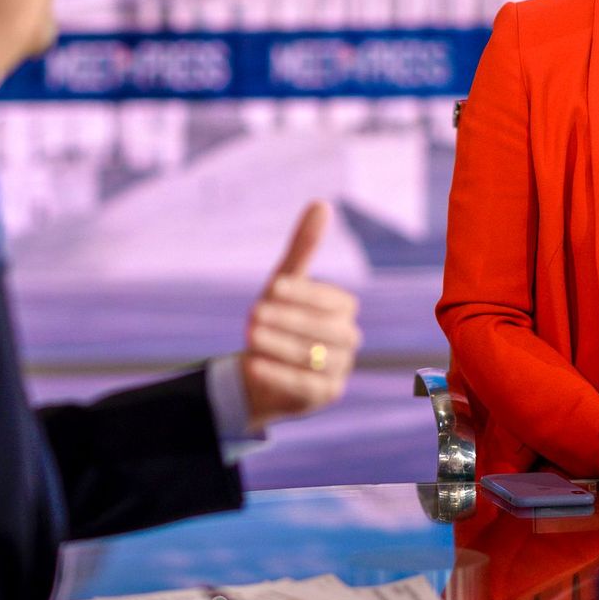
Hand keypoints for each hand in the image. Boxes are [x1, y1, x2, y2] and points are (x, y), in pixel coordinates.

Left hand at [241, 201, 360, 431]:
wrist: (261, 373)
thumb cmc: (277, 319)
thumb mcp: (285, 284)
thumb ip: (304, 248)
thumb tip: (322, 203)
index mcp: (344, 311)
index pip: (332, 301)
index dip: (304, 294)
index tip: (273, 286)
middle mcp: (349, 341)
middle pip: (327, 331)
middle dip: (289, 321)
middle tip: (253, 313)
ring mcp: (340, 371)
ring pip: (316, 360)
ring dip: (281, 346)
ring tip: (250, 337)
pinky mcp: (324, 396)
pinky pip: (305, 387)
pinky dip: (278, 375)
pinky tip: (253, 365)